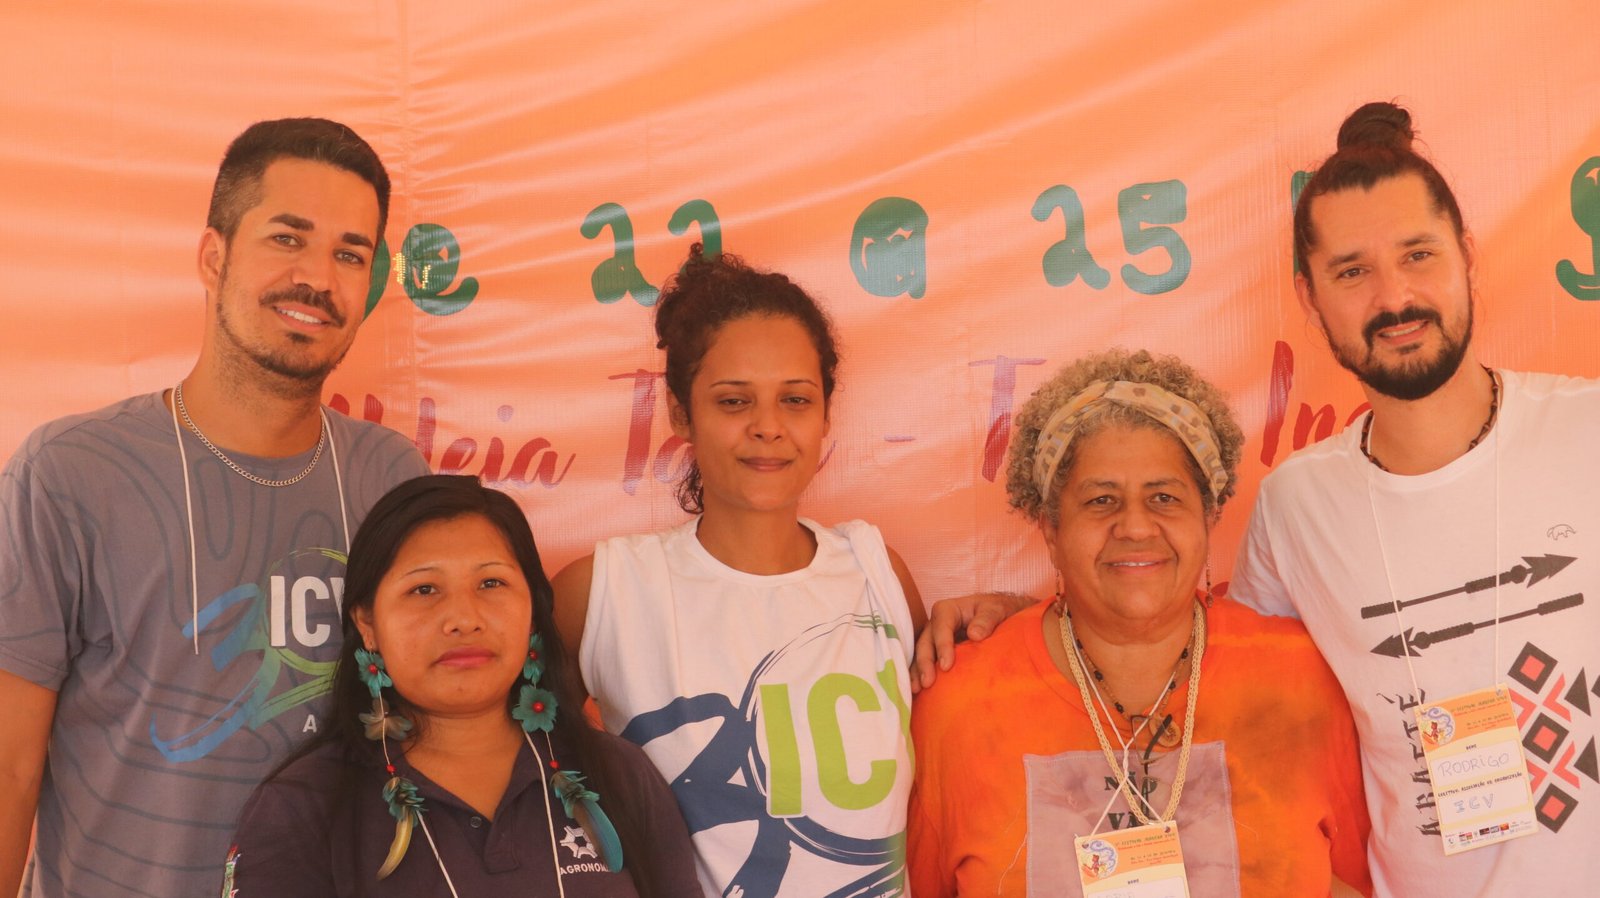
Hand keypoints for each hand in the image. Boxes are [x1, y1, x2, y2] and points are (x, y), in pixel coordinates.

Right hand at [911, 592, 1036, 692]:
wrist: (997, 616)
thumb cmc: (995, 611)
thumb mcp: (995, 610)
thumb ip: (987, 620)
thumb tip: (974, 635)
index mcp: (948, 610)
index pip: (941, 626)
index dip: (942, 645)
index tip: (947, 666)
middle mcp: (936, 624)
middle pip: (925, 642)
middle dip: (925, 663)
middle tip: (927, 683)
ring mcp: (934, 639)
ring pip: (921, 655)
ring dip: (917, 672)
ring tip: (916, 690)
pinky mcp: (936, 652)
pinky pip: (925, 663)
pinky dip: (921, 676)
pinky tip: (918, 692)